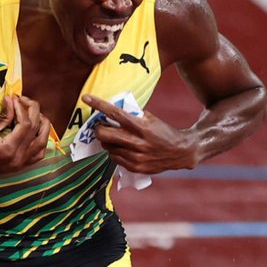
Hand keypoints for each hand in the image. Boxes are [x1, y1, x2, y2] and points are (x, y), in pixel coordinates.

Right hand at [0, 95, 50, 182]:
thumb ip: (3, 117)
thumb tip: (11, 100)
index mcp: (9, 149)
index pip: (25, 124)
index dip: (21, 107)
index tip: (15, 98)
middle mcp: (18, 158)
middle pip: (35, 130)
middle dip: (32, 111)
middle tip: (24, 101)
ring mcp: (21, 164)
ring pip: (42, 142)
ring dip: (42, 126)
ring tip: (35, 114)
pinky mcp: (20, 166)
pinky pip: (38, 154)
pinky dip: (41, 142)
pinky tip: (36, 132)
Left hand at [84, 94, 200, 174]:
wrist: (181, 152)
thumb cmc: (163, 132)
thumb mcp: (150, 119)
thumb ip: (132, 115)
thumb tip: (112, 110)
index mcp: (142, 126)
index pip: (115, 113)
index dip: (98, 105)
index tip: (86, 98)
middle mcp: (138, 143)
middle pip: (105, 135)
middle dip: (99, 130)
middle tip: (100, 127)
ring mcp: (136, 157)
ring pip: (108, 148)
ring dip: (107, 142)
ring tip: (115, 139)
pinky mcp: (136, 168)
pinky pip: (115, 159)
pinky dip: (114, 152)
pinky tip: (122, 149)